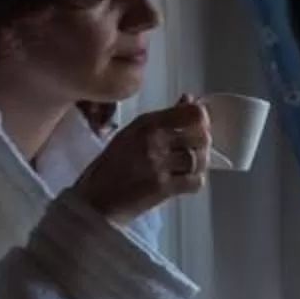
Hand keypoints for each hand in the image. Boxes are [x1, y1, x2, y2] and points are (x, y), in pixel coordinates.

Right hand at [70, 97, 214, 224]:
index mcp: (147, 122)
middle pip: (201, 136)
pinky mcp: (163, 188)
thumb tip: (190, 100)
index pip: (193, 114)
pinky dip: (195, 181)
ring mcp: (159, 164)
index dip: (202, 119)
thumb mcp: (133, 131)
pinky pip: (196, 182)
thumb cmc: (113, 164)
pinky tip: (184, 180)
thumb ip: (164, 116)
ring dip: (200, 164)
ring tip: (188, 166)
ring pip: (200, 159)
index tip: (198, 125)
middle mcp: (154, 140)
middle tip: (195, 149)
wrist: (96, 199)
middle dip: (203, 143)